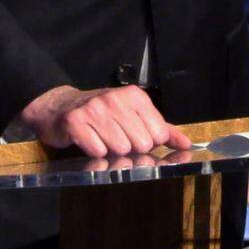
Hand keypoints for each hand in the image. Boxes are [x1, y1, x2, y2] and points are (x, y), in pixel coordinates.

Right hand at [16, 84, 192, 158]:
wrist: (62, 107)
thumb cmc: (103, 114)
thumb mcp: (134, 115)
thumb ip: (163, 129)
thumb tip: (186, 143)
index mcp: (134, 96)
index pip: (158, 133)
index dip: (149, 142)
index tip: (136, 136)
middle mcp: (115, 99)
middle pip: (140, 143)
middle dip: (130, 148)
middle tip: (117, 138)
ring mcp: (94, 109)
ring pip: (119, 148)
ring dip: (111, 150)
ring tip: (103, 138)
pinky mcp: (75, 122)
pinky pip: (97, 151)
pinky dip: (94, 152)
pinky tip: (90, 141)